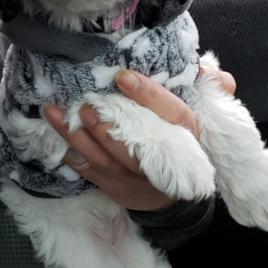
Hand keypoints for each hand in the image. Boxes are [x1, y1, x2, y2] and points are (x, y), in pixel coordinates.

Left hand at [43, 67, 235, 211]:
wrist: (176, 195)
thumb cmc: (183, 144)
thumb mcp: (201, 117)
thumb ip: (212, 90)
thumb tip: (210, 71)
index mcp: (183, 136)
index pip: (168, 112)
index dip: (146, 94)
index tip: (123, 76)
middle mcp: (159, 159)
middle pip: (130, 143)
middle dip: (105, 124)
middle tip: (86, 104)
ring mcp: (133, 177)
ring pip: (102, 157)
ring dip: (78, 135)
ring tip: (57, 112)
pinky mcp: (113, 186)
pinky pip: (89, 170)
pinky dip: (71, 154)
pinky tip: (56, 134)